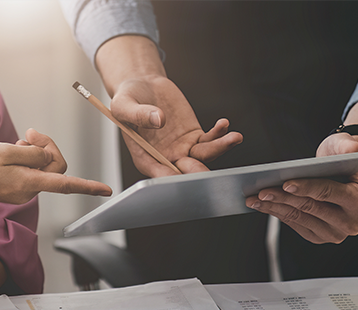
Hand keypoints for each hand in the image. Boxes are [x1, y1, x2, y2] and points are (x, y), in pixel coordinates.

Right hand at [0, 129, 110, 202]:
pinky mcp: (14, 187)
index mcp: (28, 183)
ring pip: (42, 167)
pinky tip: (12, 149)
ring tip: (17, 141)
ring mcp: (21, 190)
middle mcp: (28, 191)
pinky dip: (25, 157)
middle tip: (31, 132)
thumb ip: (33, 154)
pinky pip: (30, 170)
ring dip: (34, 150)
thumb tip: (47, 158)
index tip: (107, 190)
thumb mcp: (7, 151)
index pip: (66, 184)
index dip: (88, 186)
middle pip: (55, 167)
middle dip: (48, 147)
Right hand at [111, 75, 241, 176]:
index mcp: (145, 157)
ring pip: (204, 155)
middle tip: (208, 168)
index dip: (170, 176)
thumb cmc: (128, 99)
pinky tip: (223, 124)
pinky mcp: (194, 136)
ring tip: (234, 137)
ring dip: (220, 148)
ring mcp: (182, 147)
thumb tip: (159, 119)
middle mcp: (166, 157)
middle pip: (185, 169)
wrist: (143, 85)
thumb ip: (138, 114)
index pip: (159, 172)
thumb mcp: (123, 105)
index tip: (181, 174)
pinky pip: (209, 140)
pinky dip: (219, 134)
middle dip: (198, 171)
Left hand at [245, 133, 357, 243]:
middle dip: (284, 198)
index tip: (286, 183)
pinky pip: (294, 224)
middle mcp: (351, 223)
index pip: (331, 193)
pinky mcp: (318, 237)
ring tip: (255, 198)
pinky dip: (277, 213)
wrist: (340, 175)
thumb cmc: (341, 160)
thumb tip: (353, 148)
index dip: (308, 188)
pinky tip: (262, 204)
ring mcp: (334, 233)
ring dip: (275, 207)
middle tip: (262, 191)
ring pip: (299, 218)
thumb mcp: (346, 146)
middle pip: (312, 208)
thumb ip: (350, 146)